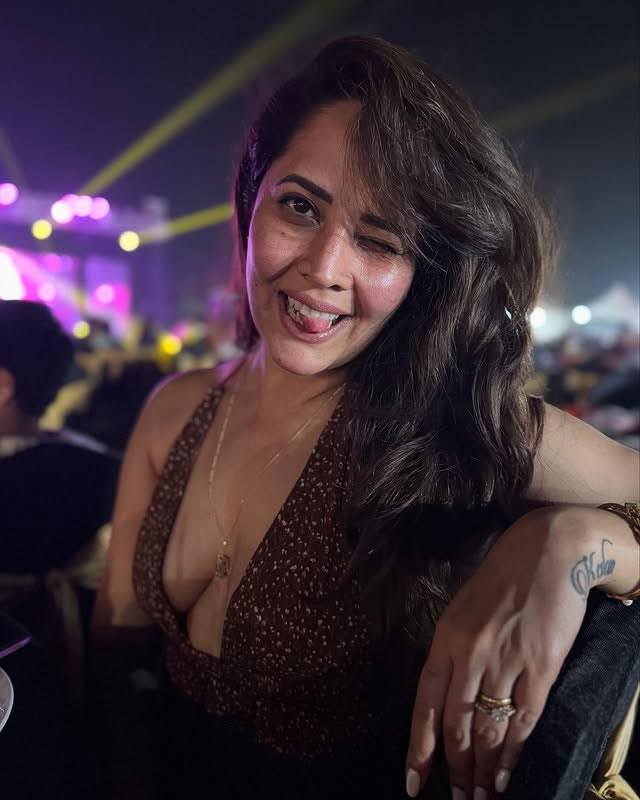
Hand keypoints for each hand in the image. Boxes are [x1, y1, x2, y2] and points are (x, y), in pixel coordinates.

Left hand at [405, 507, 589, 798]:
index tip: (413, 783)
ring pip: (489, 730)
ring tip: (481, 798)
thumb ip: (454, 649)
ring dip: (484, 770)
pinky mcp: (541, 667)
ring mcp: (506, 661)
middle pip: (456, 726)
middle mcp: (471, 653)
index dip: (418, 748)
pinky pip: (524, 721)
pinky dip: (515, 754)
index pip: (423, 703)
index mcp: (446, 637)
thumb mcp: (463, 607)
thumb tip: (449, 694)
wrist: (549, 550)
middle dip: (456, 770)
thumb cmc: (503, 576)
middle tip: (457, 799)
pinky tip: (509, 775)